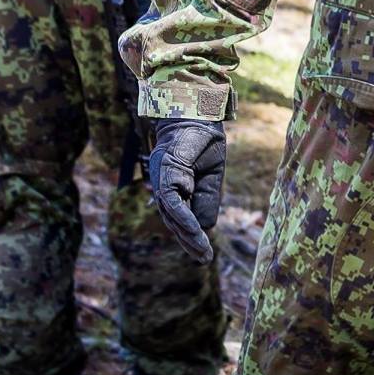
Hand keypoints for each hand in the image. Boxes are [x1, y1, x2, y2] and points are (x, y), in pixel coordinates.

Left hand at [147, 118, 226, 262]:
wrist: (198, 115)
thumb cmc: (203, 142)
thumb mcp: (210, 177)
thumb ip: (206, 201)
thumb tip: (204, 227)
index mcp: (175, 187)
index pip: (180, 217)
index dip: (190, 235)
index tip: (203, 253)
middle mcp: (165, 186)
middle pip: (174, 220)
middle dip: (189, 241)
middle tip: (204, 259)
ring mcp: (163, 180)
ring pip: (172, 215)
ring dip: (188, 235)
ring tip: (203, 252)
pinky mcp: (166, 173)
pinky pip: (173, 202)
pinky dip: (183, 218)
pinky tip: (196, 232)